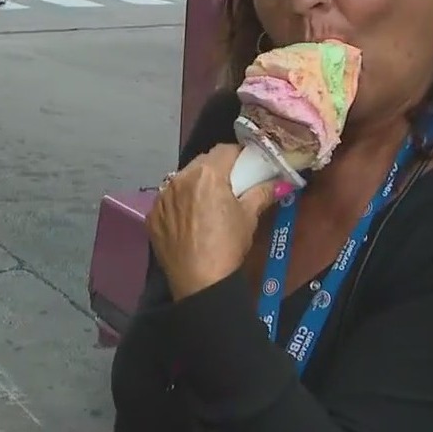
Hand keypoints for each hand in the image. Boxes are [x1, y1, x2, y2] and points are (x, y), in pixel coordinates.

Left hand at [148, 143, 277, 299]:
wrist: (199, 281)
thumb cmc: (228, 244)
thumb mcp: (249, 217)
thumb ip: (262, 192)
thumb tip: (281, 182)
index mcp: (206, 174)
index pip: (225, 150)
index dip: (238, 156)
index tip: (246, 168)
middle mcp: (179, 178)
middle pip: (201, 163)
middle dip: (216, 170)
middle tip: (229, 186)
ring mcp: (161, 197)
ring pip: (181, 180)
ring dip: (194, 185)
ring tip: (207, 204)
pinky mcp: (151, 216)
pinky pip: (168, 201)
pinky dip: (178, 204)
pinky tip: (188, 220)